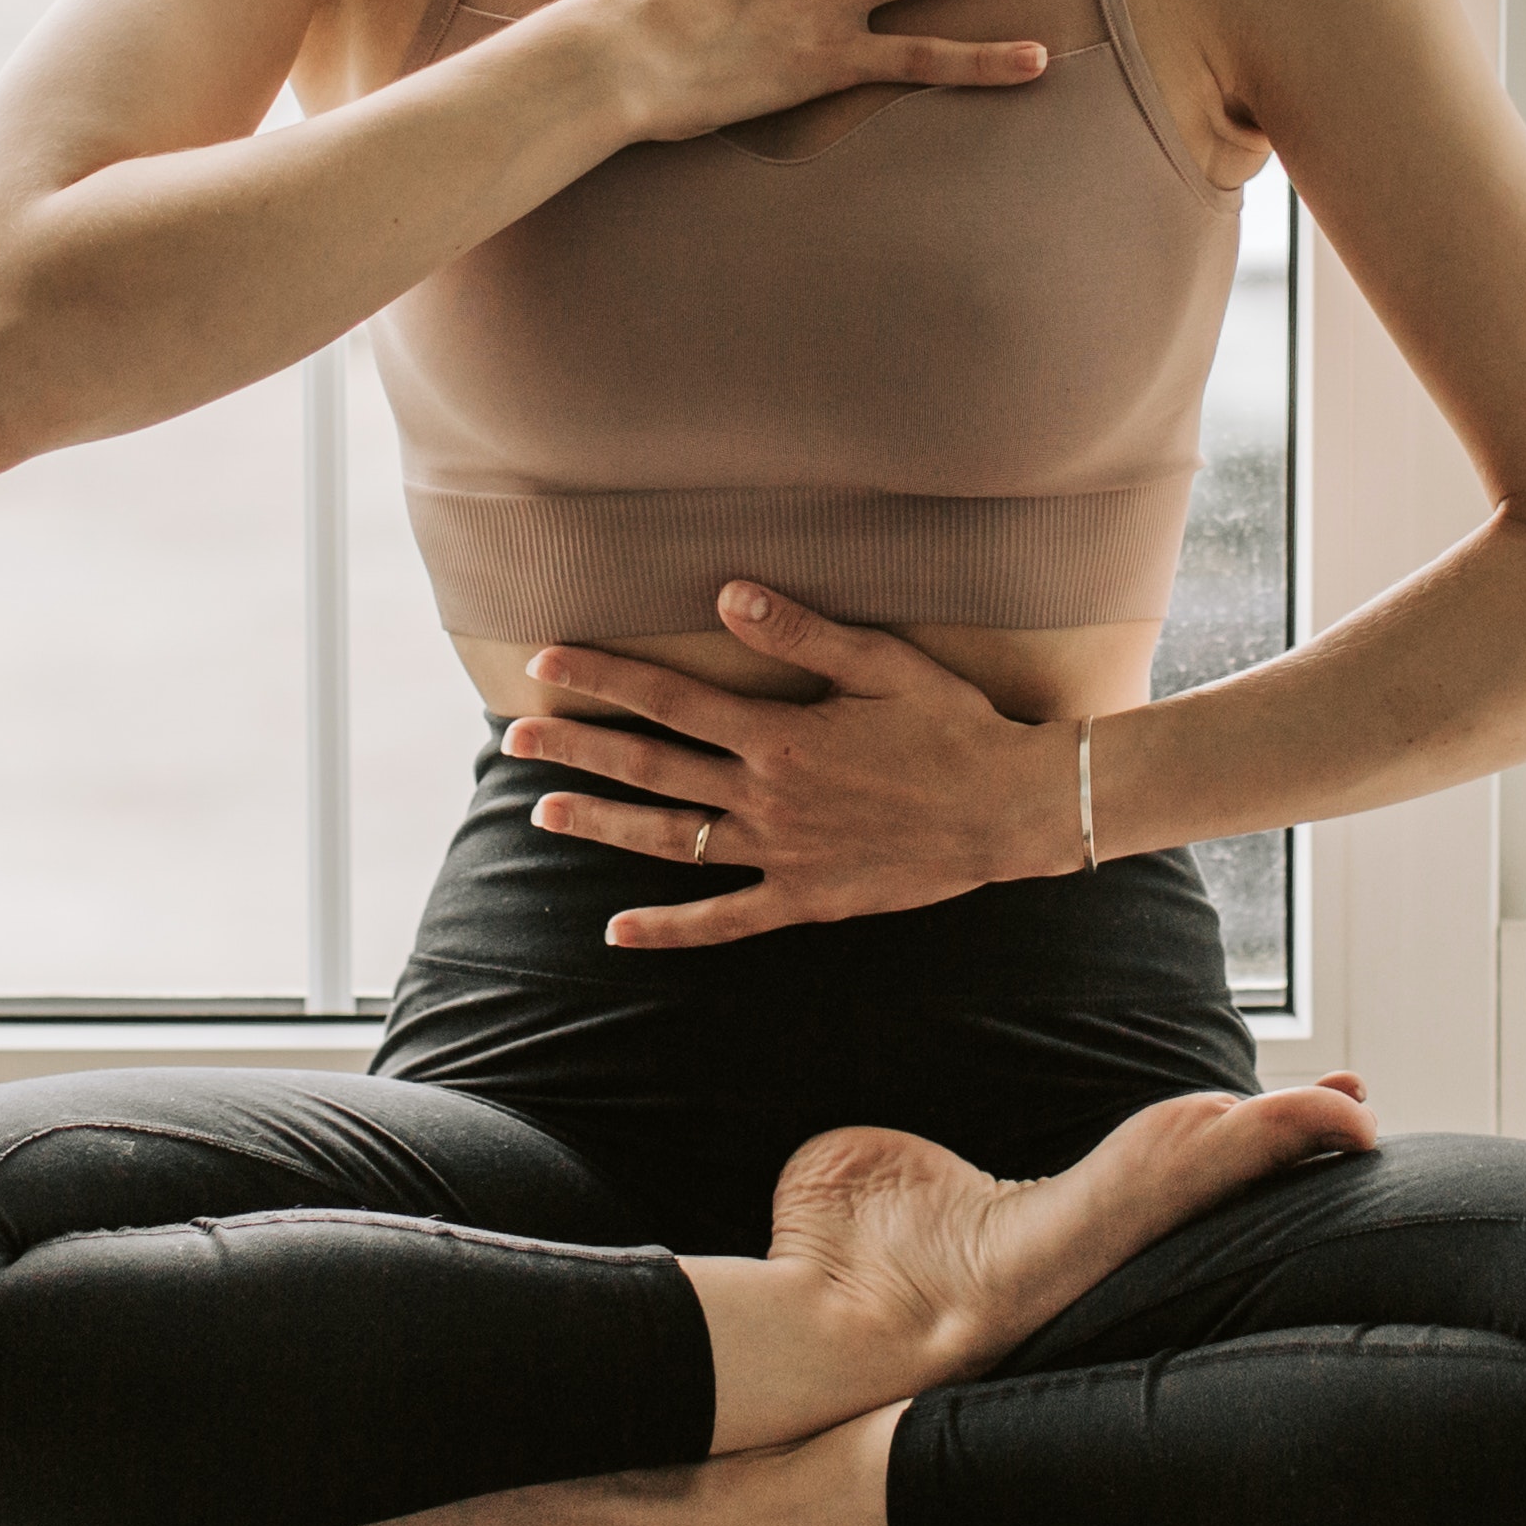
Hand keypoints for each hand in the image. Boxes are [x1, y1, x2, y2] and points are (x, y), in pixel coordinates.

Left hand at [507, 581, 1090, 947]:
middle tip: (515, 735)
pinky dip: (670, 928)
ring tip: (542, 812)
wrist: (1010, 809)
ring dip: (603, 824)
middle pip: (652, 766)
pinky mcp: (804, 899)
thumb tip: (724, 595)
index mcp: (779, 733)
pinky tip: (618, 930)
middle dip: (578, 748)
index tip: (544, 660)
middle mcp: (766, 795)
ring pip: (671, 839)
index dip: (602, 676)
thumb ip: (799, 632)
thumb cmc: (951, 725)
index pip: (669, 698)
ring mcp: (780, 853)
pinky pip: (724, 921)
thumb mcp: (883, 663)